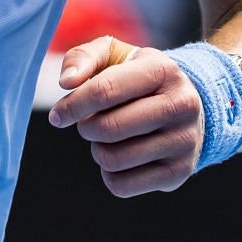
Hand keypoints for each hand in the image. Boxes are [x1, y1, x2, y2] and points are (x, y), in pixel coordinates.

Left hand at [47, 36, 203, 197]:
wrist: (185, 104)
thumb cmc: (135, 77)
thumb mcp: (113, 55)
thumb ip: (82, 58)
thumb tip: (67, 82)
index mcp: (163, 70)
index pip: (105, 91)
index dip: (72, 106)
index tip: (57, 116)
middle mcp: (181, 105)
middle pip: (108, 128)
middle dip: (86, 128)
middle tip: (89, 123)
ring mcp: (185, 141)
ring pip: (113, 159)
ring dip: (98, 150)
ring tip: (108, 138)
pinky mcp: (180, 172)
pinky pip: (122, 186)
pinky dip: (109, 174)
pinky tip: (120, 156)